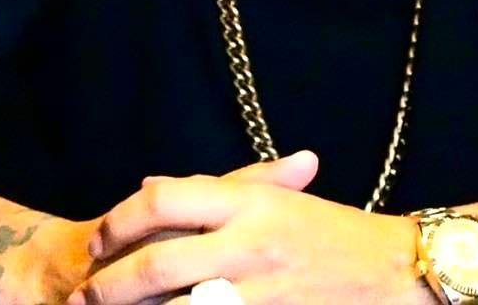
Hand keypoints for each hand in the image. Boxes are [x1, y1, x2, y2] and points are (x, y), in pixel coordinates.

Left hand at [65, 151, 430, 304]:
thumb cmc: (334, 233)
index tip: (100, 239)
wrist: (393, 273)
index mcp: (248, 204)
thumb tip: (149, 184)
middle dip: (109, 286)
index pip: (165, 198)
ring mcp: (256, 292)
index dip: (122, 219)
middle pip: (155, 264)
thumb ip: (217, 189)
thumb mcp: (278, 199)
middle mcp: (247, 244)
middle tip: (84, 299)